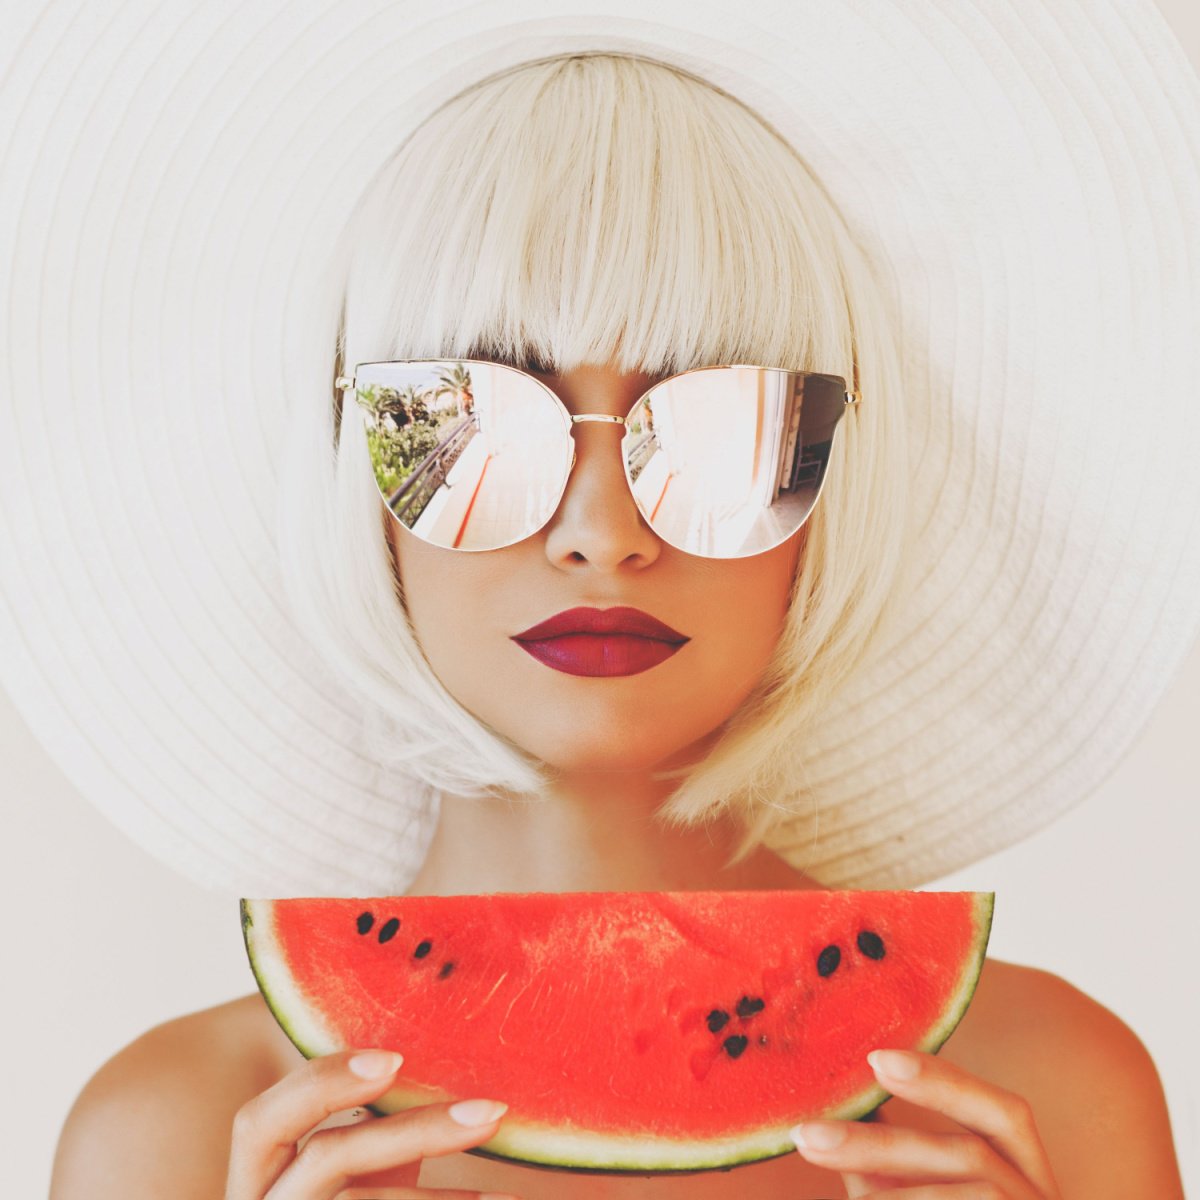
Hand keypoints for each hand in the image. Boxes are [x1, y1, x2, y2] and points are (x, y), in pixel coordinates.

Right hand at [224, 1047, 521, 1199]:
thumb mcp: (357, 1170)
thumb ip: (372, 1124)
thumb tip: (440, 1052)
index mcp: (256, 1179)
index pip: (259, 1122)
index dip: (322, 1083)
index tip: (396, 1058)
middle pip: (327, 1159)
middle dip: (414, 1132)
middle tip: (492, 1111)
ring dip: (439, 1197)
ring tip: (505, 1196)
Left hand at [789, 1049, 1061, 1198]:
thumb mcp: (919, 1197)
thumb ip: (890, 1168)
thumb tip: (837, 1111)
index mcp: (1029, 1178)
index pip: (1006, 1115)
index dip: (945, 1081)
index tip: (876, 1059)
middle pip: (970, 1158)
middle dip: (882, 1145)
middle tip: (807, 1137)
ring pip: (973, 1197)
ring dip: (893, 1199)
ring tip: (846, 1199)